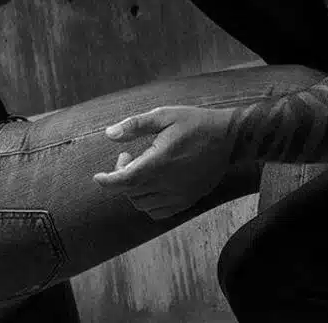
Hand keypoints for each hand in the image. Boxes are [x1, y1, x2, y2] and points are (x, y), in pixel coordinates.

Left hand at [92, 105, 237, 219]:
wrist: (229, 139)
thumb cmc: (195, 123)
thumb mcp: (164, 115)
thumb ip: (135, 125)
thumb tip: (109, 134)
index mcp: (160, 161)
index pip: (125, 180)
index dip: (107, 181)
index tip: (98, 177)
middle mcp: (168, 183)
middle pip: (131, 192)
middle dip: (122, 176)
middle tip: (129, 157)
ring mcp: (179, 195)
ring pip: (142, 204)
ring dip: (134, 190)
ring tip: (142, 169)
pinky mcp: (187, 200)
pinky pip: (158, 212)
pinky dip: (148, 203)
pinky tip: (152, 185)